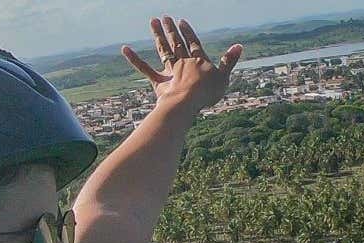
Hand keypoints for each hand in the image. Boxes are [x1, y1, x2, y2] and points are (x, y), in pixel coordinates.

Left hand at [122, 16, 241, 111]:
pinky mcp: (159, 82)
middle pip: (176, 43)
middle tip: (165, 18)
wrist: (186, 103)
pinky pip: (144, 69)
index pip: (193, 43)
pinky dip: (134, 59)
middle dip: (171, 30)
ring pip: (163, 49)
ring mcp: (169, 71)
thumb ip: (229, 61)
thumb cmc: (206, 93)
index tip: (181, 22)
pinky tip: (125, 49)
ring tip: (153, 22)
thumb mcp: (223, 77)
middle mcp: (182, 62)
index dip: (188, 32)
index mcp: (198, 61)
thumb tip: (239, 46)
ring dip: (158, 35)